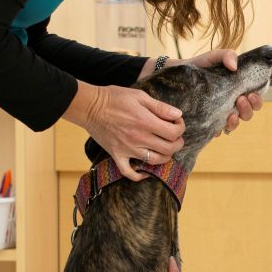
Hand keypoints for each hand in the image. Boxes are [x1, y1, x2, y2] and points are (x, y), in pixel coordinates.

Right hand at [68, 81, 184, 180]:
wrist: (90, 107)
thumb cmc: (114, 98)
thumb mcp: (140, 96)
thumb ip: (160, 107)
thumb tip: (178, 115)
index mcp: (146, 122)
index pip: (174, 133)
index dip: (180, 127)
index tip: (176, 122)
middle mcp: (139, 138)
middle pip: (169, 149)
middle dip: (177, 143)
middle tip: (175, 137)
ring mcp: (127, 149)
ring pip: (155, 161)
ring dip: (165, 156)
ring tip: (165, 148)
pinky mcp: (117, 155)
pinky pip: (129, 172)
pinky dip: (139, 175)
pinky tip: (146, 171)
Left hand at [154, 48, 262, 134]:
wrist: (174, 75)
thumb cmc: (197, 66)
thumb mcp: (212, 57)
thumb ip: (226, 55)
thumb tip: (234, 66)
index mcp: (236, 89)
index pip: (254, 98)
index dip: (257, 99)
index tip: (251, 94)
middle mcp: (230, 104)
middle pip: (248, 113)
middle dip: (249, 109)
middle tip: (241, 99)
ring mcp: (219, 115)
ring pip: (235, 124)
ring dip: (237, 121)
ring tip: (231, 113)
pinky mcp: (206, 123)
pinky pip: (217, 132)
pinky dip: (220, 130)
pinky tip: (217, 125)